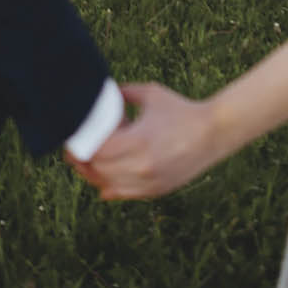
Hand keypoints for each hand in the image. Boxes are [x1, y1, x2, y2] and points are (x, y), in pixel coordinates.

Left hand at [75, 82, 220, 199]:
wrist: (213, 132)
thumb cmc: (181, 109)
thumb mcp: (151, 94)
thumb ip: (124, 93)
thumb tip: (101, 94)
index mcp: (138, 142)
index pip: (97, 153)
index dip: (81, 148)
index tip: (73, 138)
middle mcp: (142, 167)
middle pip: (99, 170)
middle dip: (83, 161)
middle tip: (75, 150)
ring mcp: (150, 183)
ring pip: (108, 186)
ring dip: (95, 175)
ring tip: (88, 163)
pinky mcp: (157, 191)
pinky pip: (124, 194)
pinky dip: (111, 187)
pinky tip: (103, 181)